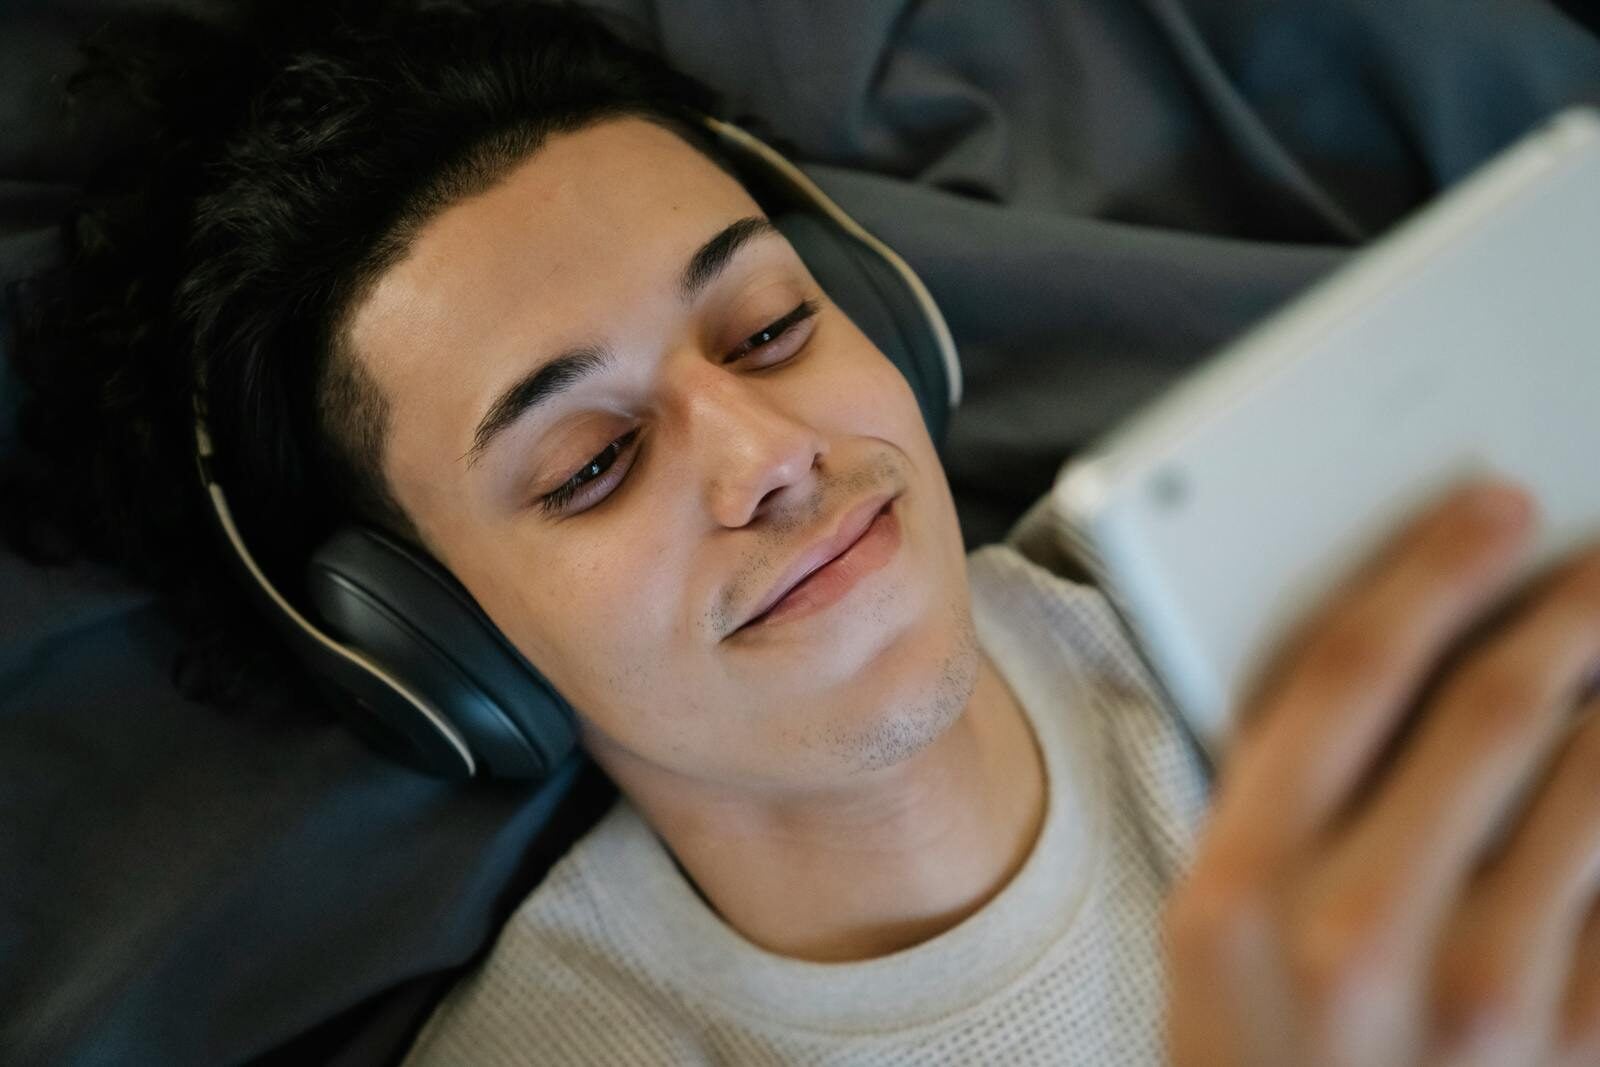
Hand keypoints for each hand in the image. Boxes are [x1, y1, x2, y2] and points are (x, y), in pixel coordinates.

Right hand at [1162, 480, 1599, 1065]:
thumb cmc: (1258, 1047)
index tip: (1493, 504)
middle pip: (1491, 712)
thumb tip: (1412, 650)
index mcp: (1240, 888)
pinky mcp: (1578, 1056)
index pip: (1342, 678)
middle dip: (1569, 606)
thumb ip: (1284, 796)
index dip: (1428, 571)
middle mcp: (1358, 938)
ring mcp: (1482, 1005)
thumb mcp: (1219, 924)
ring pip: (1598, 788)